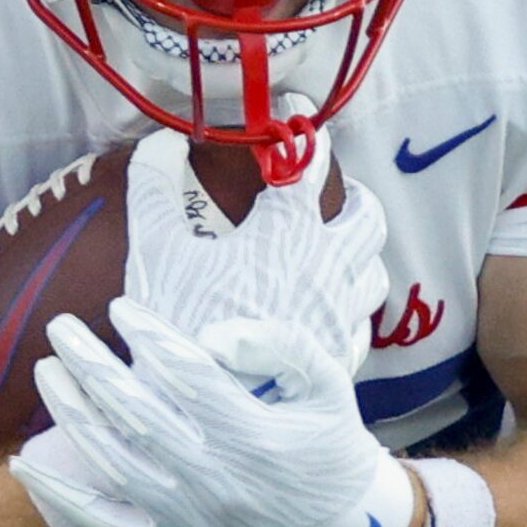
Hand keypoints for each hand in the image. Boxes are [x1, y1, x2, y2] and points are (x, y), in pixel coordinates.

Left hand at [24, 300, 409, 526]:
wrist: (341, 526)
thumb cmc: (328, 438)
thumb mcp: (327, 381)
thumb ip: (278, 344)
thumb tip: (210, 336)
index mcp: (256, 439)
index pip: (188, 377)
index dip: (148, 338)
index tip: (120, 309)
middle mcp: (217, 482)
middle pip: (138, 416)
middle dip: (92, 367)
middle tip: (59, 327)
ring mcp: (189, 517)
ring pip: (112, 462)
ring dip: (71, 415)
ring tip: (46, 369)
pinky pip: (106, 520)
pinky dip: (63, 496)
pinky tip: (25, 465)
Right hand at [119, 127, 389, 365]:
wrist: (207, 414)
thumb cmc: (180, 327)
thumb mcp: (154, 248)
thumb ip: (153, 184)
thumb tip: (161, 140)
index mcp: (289, 231)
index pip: (309, 160)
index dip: (304, 128)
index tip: (297, 112)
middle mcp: (328, 267)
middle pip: (367, 214)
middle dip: (354, 192)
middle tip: (335, 186)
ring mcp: (340, 315)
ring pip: (374, 269)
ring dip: (359, 249)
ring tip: (340, 244)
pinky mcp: (339, 357)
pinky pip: (363, 322)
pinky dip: (350, 304)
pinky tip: (332, 308)